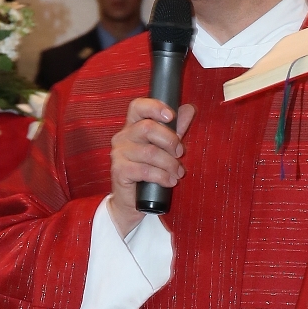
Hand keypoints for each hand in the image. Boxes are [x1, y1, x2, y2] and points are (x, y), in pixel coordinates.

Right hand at [109, 98, 195, 237]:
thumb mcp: (164, 148)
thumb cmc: (148, 173)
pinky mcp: (119, 171)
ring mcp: (119, 154)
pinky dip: (162, 176)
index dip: (155, 107)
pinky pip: (145, 170)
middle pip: (147, 128)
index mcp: (132, 127)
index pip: (138, 106)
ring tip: (178, 173)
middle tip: (180, 153)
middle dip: (170, 140)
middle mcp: (122, 137)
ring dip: (169, 164)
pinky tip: (169, 182)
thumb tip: (188, 108)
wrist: (131, 202)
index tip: (171, 116)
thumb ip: (175, 129)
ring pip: (150, 152)